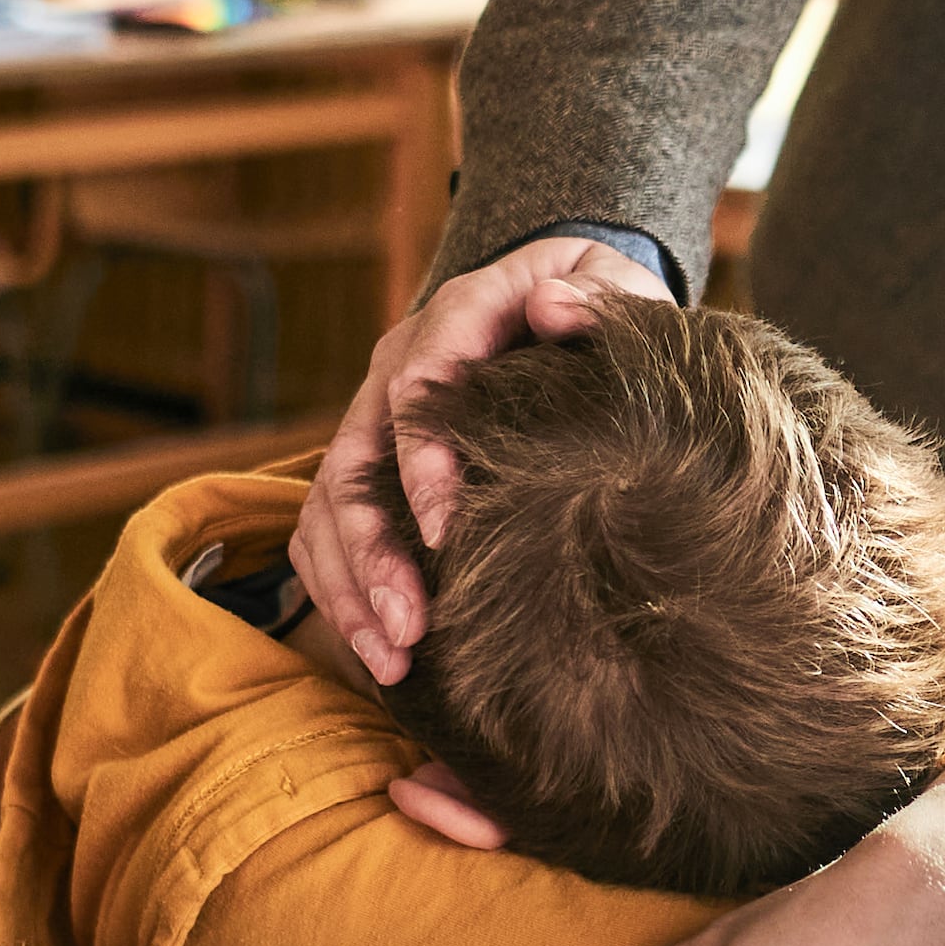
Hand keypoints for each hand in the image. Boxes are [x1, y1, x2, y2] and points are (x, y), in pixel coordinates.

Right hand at [293, 234, 677, 680]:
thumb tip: (551, 308)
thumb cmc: (601, 303)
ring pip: (327, 505)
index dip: (418, 461)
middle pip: (352, 461)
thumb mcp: (617, 285)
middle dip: (370, 551)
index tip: (441, 532)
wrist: (572, 298)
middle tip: (406, 628)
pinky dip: (341, 591)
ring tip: (390, 659)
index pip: (414, 388)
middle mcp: (399, 365)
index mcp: (455, 315)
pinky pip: (327, 529)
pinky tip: (380, 654)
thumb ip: (599, 296)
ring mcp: (377, 415)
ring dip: (349, 586)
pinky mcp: (374, 460)